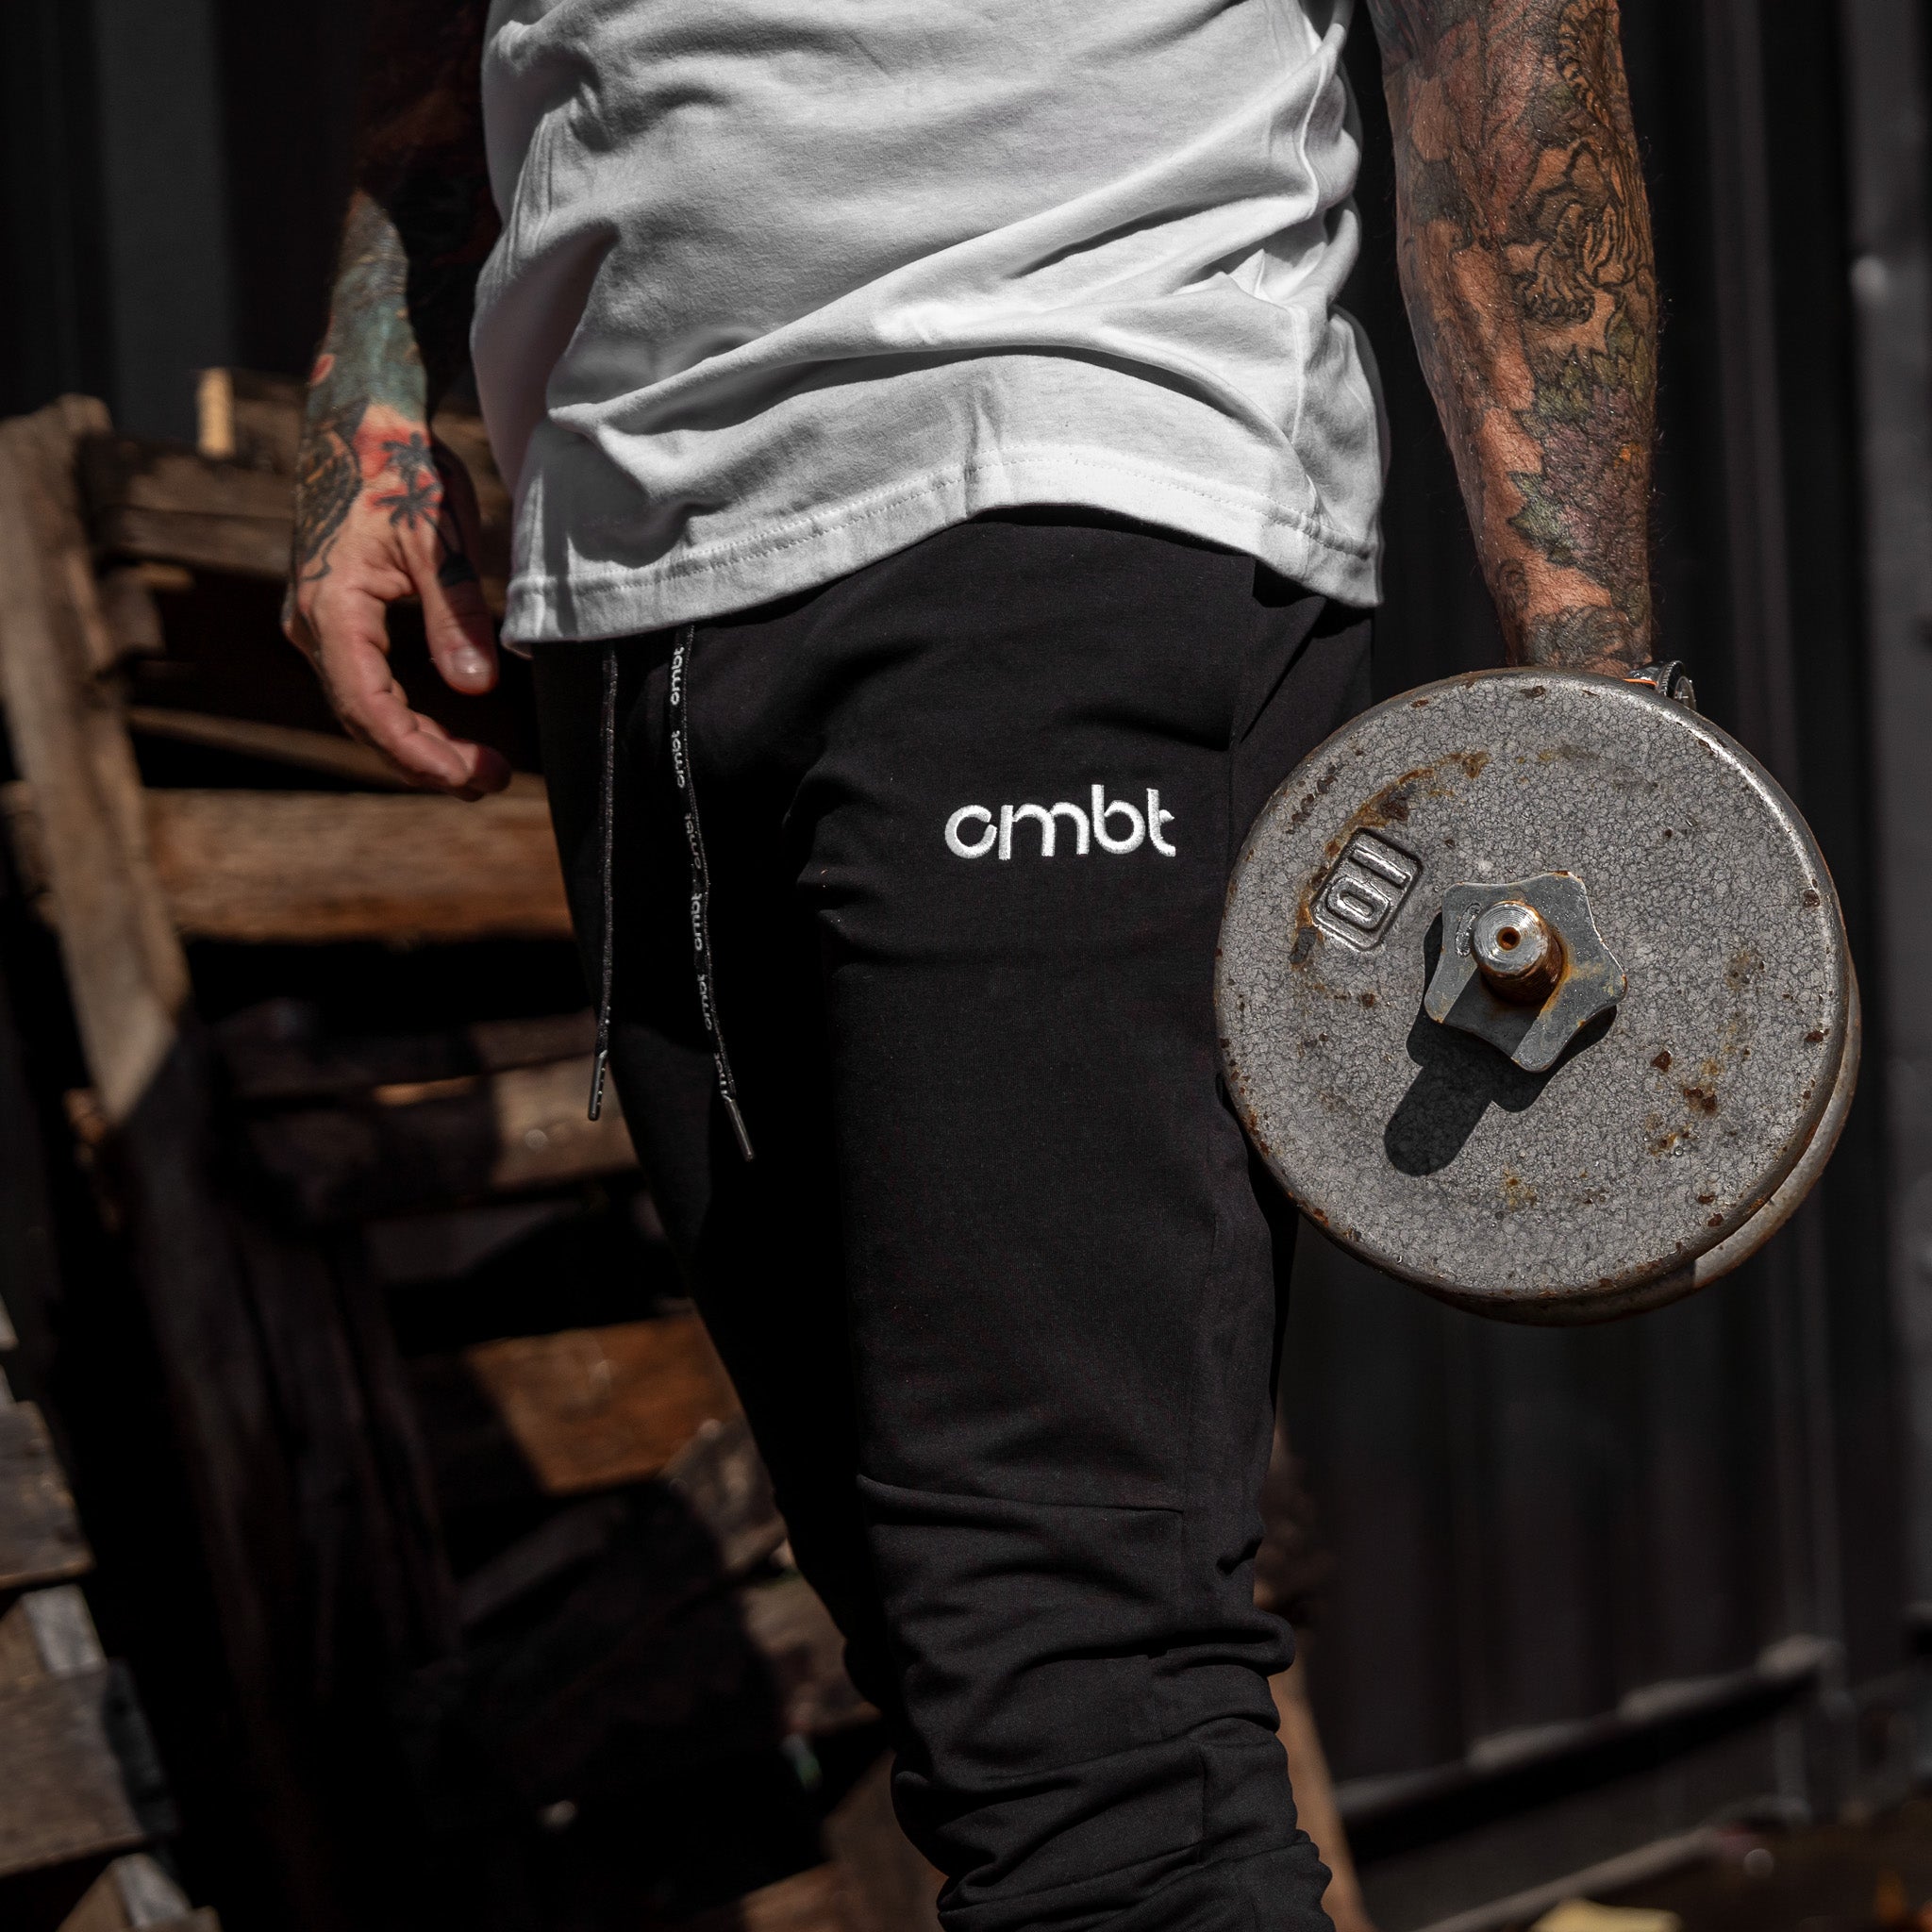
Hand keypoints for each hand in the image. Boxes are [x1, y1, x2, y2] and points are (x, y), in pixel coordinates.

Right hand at [282, 396, 510, 799]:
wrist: (359, 424)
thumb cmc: (401, 472)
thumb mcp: (440, 542)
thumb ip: (455, 616)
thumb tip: (476, 688)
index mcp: (332, 609)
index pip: (369, 707)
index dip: (417, 753)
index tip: (466, 778)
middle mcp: (311, 625)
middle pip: (363, 719)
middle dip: (424, 760)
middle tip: (488, 783)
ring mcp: (317, 624)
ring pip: (362, 707)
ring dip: (415, 744)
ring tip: (475, 771)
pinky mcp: (333, 619)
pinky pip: (363, 684)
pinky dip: (402, 717)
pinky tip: (442, 735)